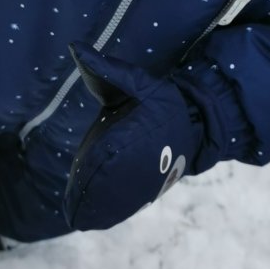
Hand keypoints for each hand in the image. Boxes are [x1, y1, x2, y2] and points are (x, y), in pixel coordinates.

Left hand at [65, 45, 201, 229]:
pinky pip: (130, 202)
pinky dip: (113, 213)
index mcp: (138, 130)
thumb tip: (75, 47)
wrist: (197, 122)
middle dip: (91, 197)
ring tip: (78, 220)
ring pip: (122, 197)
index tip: (77, 182)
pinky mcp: (152, 184)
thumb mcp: (138, 81)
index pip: (111, 152)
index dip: (92, 170)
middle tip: (71, 213)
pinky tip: (94, 221)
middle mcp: (143, 157)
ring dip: (101, 210)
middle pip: (113, 182)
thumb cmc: (163, 100)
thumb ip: (106, 68)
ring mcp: (149, 174)